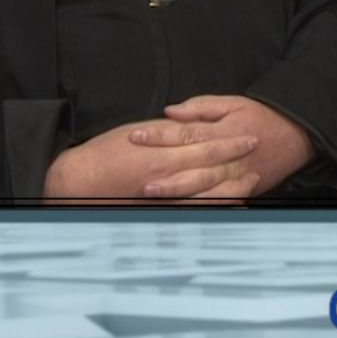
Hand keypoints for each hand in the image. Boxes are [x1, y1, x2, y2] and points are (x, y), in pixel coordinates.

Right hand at [44, 117, 259, 200]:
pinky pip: (194, 210)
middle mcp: (168, 172)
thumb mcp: (140, 133)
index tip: (249, 135)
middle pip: (213, 165)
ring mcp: (166, 194)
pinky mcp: (160, 209)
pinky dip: (214, 206)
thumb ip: (169, 132)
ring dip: (234, 184)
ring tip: (252, 178)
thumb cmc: (106, 153)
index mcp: (164, 149)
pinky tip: (229, 203)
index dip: (231, 139)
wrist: (80, 179)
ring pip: (209, 190)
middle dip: (238, 158)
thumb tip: (191, 127)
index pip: (207, 142)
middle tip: (256, 151)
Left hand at [128, 95, 314, 198]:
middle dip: (165, 173)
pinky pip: (220, 199)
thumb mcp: (234, 103)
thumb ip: (201, 107)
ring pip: (205, 187)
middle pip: (193, 165)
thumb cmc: (262, 116)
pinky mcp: (243, 189)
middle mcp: (228, 156)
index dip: (159, 135)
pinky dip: (202, 204)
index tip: (135, 137)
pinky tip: (181, 208)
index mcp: (223, 131)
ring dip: (179, 193)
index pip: (185, 133)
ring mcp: (236, 175)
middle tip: (139, 178)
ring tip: (154, 196)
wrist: (297, 136)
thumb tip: (170, 111)